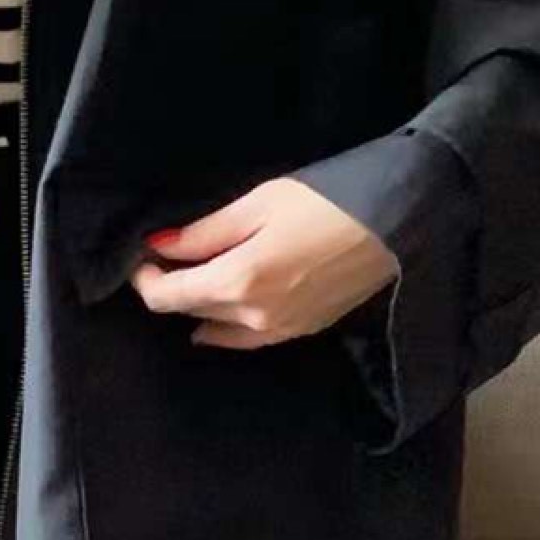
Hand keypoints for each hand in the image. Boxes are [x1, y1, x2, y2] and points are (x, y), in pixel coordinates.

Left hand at [127, 175, 398, 346]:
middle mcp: (254, 317)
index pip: (168, 298)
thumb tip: (160, 246)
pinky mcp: (302, 330)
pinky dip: (226, 325)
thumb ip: (204, 233)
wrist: (398, 221)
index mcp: (238, 282)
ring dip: (199, 306)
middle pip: (190, 311)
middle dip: (172, 286)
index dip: (145, 279)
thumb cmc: (328, 201)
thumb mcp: (257, 205)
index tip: (142, 256)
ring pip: (217, 328)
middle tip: (166, 256)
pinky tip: (222, 309)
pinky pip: (248, 338)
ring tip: (194, 276)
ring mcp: (280, 330)